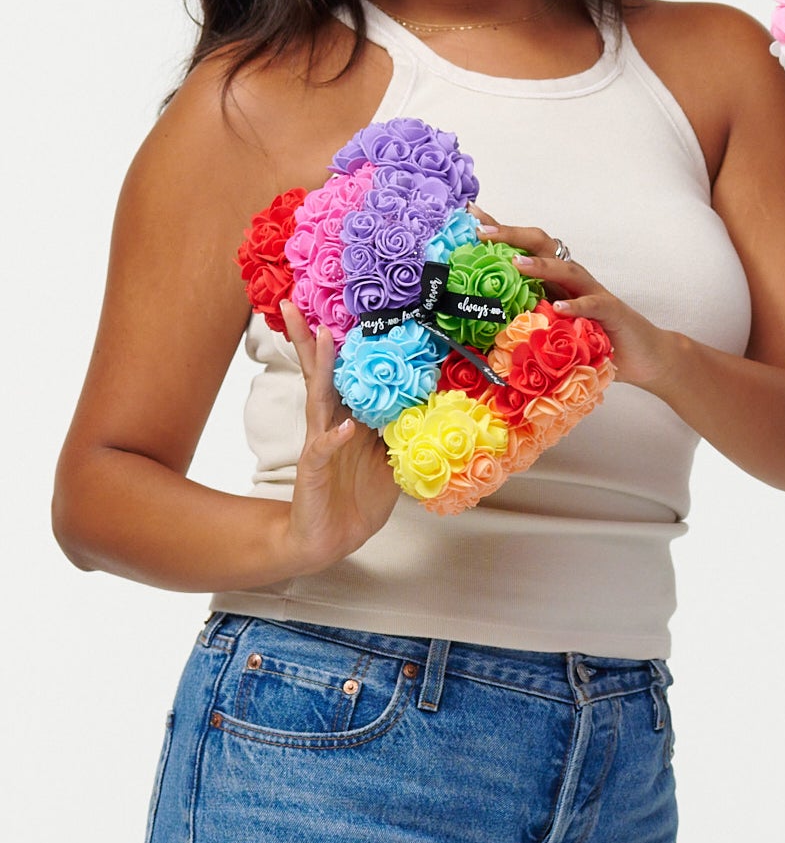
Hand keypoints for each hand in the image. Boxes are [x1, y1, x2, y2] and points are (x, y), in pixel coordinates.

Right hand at [277, 301, 399, 575]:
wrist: (332, 538)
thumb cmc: (359, 495)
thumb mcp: (390, 456)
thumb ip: (402, 427)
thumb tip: (432, 399)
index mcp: (347, 417)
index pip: (340, 373)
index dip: (339, 343)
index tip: (339, 307)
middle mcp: (329, 424)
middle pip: (318, 374)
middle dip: (309, 339)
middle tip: (294, 303)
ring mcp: (319, 444)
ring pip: (317, 399)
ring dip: (321, 369)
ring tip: (324, 338)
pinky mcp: (314, 470)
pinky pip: (322, 450)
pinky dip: (332, 438)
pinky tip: (342, 428)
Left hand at [477, 221, 679, 392]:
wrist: (644, 355)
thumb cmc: (595, 341)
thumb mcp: (554, 328)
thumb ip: (528, 318)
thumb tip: (484, 322)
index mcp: (556, 278)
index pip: (525, 247)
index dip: (500, 229)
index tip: (472, 214)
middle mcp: (573, 278)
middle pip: (543, 244)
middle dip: (512, 235)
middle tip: (482, 232)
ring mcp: (593, 292)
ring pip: (566, 269)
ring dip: (540, 264)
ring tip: (516, 263)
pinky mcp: (611, 312)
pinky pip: (592, 304)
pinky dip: (576, 304)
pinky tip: (559, 306)